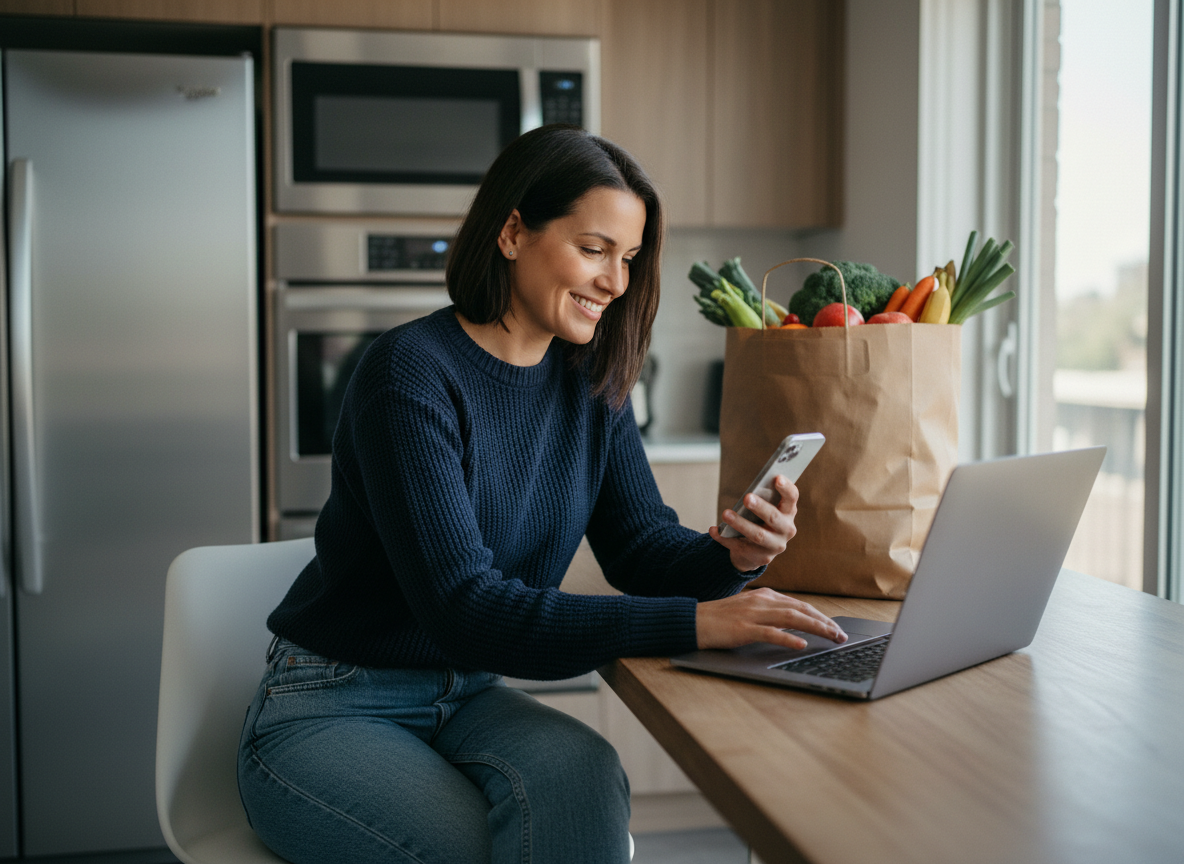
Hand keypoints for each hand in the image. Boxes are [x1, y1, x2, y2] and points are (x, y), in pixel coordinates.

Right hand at [696, 587, 847, 649]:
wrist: (692, 620)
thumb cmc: (719, 619)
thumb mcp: (748, 612)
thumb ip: (769, 616)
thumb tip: (793, 627)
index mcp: (764, 596)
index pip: (799, 605)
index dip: (820, 616)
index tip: (834, 627)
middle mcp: (762, 601)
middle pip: (801, 609)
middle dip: (824, 622)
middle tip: (841, 635)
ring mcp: (753, 614)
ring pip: (792, 618)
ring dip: (815, 627)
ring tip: (831, 637)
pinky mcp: (743, 629)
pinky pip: (770, 633)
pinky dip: (788, 638)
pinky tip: (801, 644)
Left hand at [708, 475, 798, 572]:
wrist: (757, 551)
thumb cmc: (761, 520)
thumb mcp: (766, 509)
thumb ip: (762, 499)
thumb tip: (749, 493)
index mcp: (788, 512)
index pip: (791, 498)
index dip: (786, 488)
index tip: (777, 477)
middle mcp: (786, 530)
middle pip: (774, 518)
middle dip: (760, 507)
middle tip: (747, 497)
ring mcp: (774, 546)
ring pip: (757, 535)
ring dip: (740, 524)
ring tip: (725, 514)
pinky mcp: (759, 558)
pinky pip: (739, 546)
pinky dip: (724, 538)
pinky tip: (714, 530)